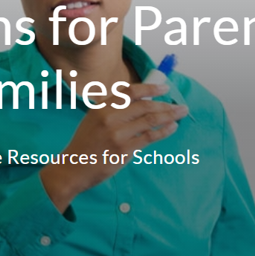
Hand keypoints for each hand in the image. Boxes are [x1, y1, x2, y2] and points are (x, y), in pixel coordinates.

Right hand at [40, 83, 187, 211]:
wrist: (73, 167)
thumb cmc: (85, 144)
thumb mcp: (93, 119)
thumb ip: (113, 110)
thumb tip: (141, 102)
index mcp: (102, 106)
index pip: (131, 92)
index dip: (150, 88)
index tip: (165, 89)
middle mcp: (109, 117)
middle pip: (145, 105)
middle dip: (166, 104)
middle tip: (180, 106)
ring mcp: (117, 133)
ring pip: (150, 120)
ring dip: (169, 116)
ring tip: (181, 114)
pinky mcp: (124, 149)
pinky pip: (149, 137)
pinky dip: (163, 131)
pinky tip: (171, 127)